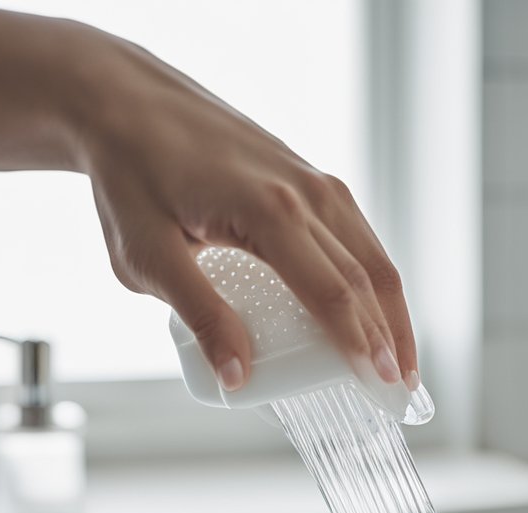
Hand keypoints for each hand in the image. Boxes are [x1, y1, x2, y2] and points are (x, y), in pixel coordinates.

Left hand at [73, 30, 418, 392]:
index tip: (380, 389)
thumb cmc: (130, 177)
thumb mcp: (148, 257)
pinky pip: (357, 236)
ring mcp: (314, 181)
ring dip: (393, 312)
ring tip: (401, 363)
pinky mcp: (310, 178)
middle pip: (366, 279)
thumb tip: (238, 377)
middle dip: (390, 340)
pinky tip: (375, 312)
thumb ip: (200, 315)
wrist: (126, 104)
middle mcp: (306, 192)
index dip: (361, 346)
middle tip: (400, 394)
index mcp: (269, 211)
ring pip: (373, 256)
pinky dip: (374, 280)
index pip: (333, 293)